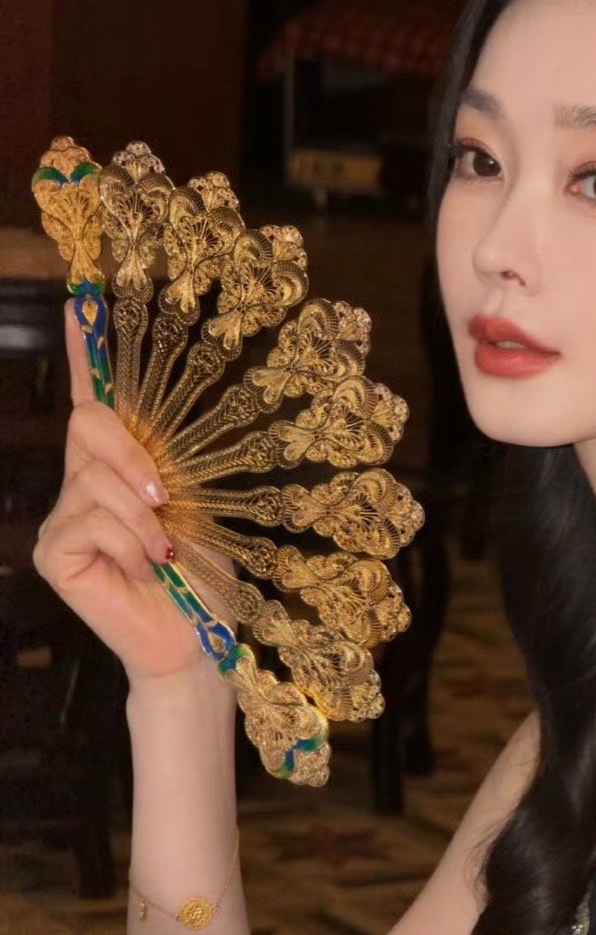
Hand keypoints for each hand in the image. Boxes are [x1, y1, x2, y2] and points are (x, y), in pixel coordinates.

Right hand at [32, 302, 236, 689]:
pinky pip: (86, 520)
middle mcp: (84, 480)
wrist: (196, 635)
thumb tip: (154, 445)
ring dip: (142, 516)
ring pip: (94, 478)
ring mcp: (64, 516)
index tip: (81, 299)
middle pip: (89, 423)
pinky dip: (126, 542)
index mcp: (122, 462)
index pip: (97, 397)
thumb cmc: (202, 570)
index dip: (87, 349)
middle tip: (164, 496)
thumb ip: (166, 466)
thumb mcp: (195, 505)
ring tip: (165, 551)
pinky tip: (141, 568)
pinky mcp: (53, 550)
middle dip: (131, 454)